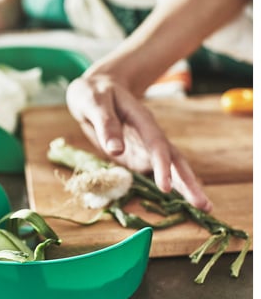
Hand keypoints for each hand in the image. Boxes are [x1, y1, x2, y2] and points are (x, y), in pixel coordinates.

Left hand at [66, 75, 212, 211]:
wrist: (95, 91)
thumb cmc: (93, 94)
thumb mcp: (93, 103)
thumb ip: (106, 124)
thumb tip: (116, 151)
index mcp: (141, 118)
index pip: (156, 143)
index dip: (162, 165)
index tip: (166, 188)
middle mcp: (149, 133)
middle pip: (173, 158)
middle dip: (188, 182)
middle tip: (205, 206)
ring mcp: (145, 146)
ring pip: (169, 167)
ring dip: (184, 186)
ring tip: (203, 207)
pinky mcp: (137, 155)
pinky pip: (153, 172)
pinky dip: (167, 185)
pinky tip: (179, 201)